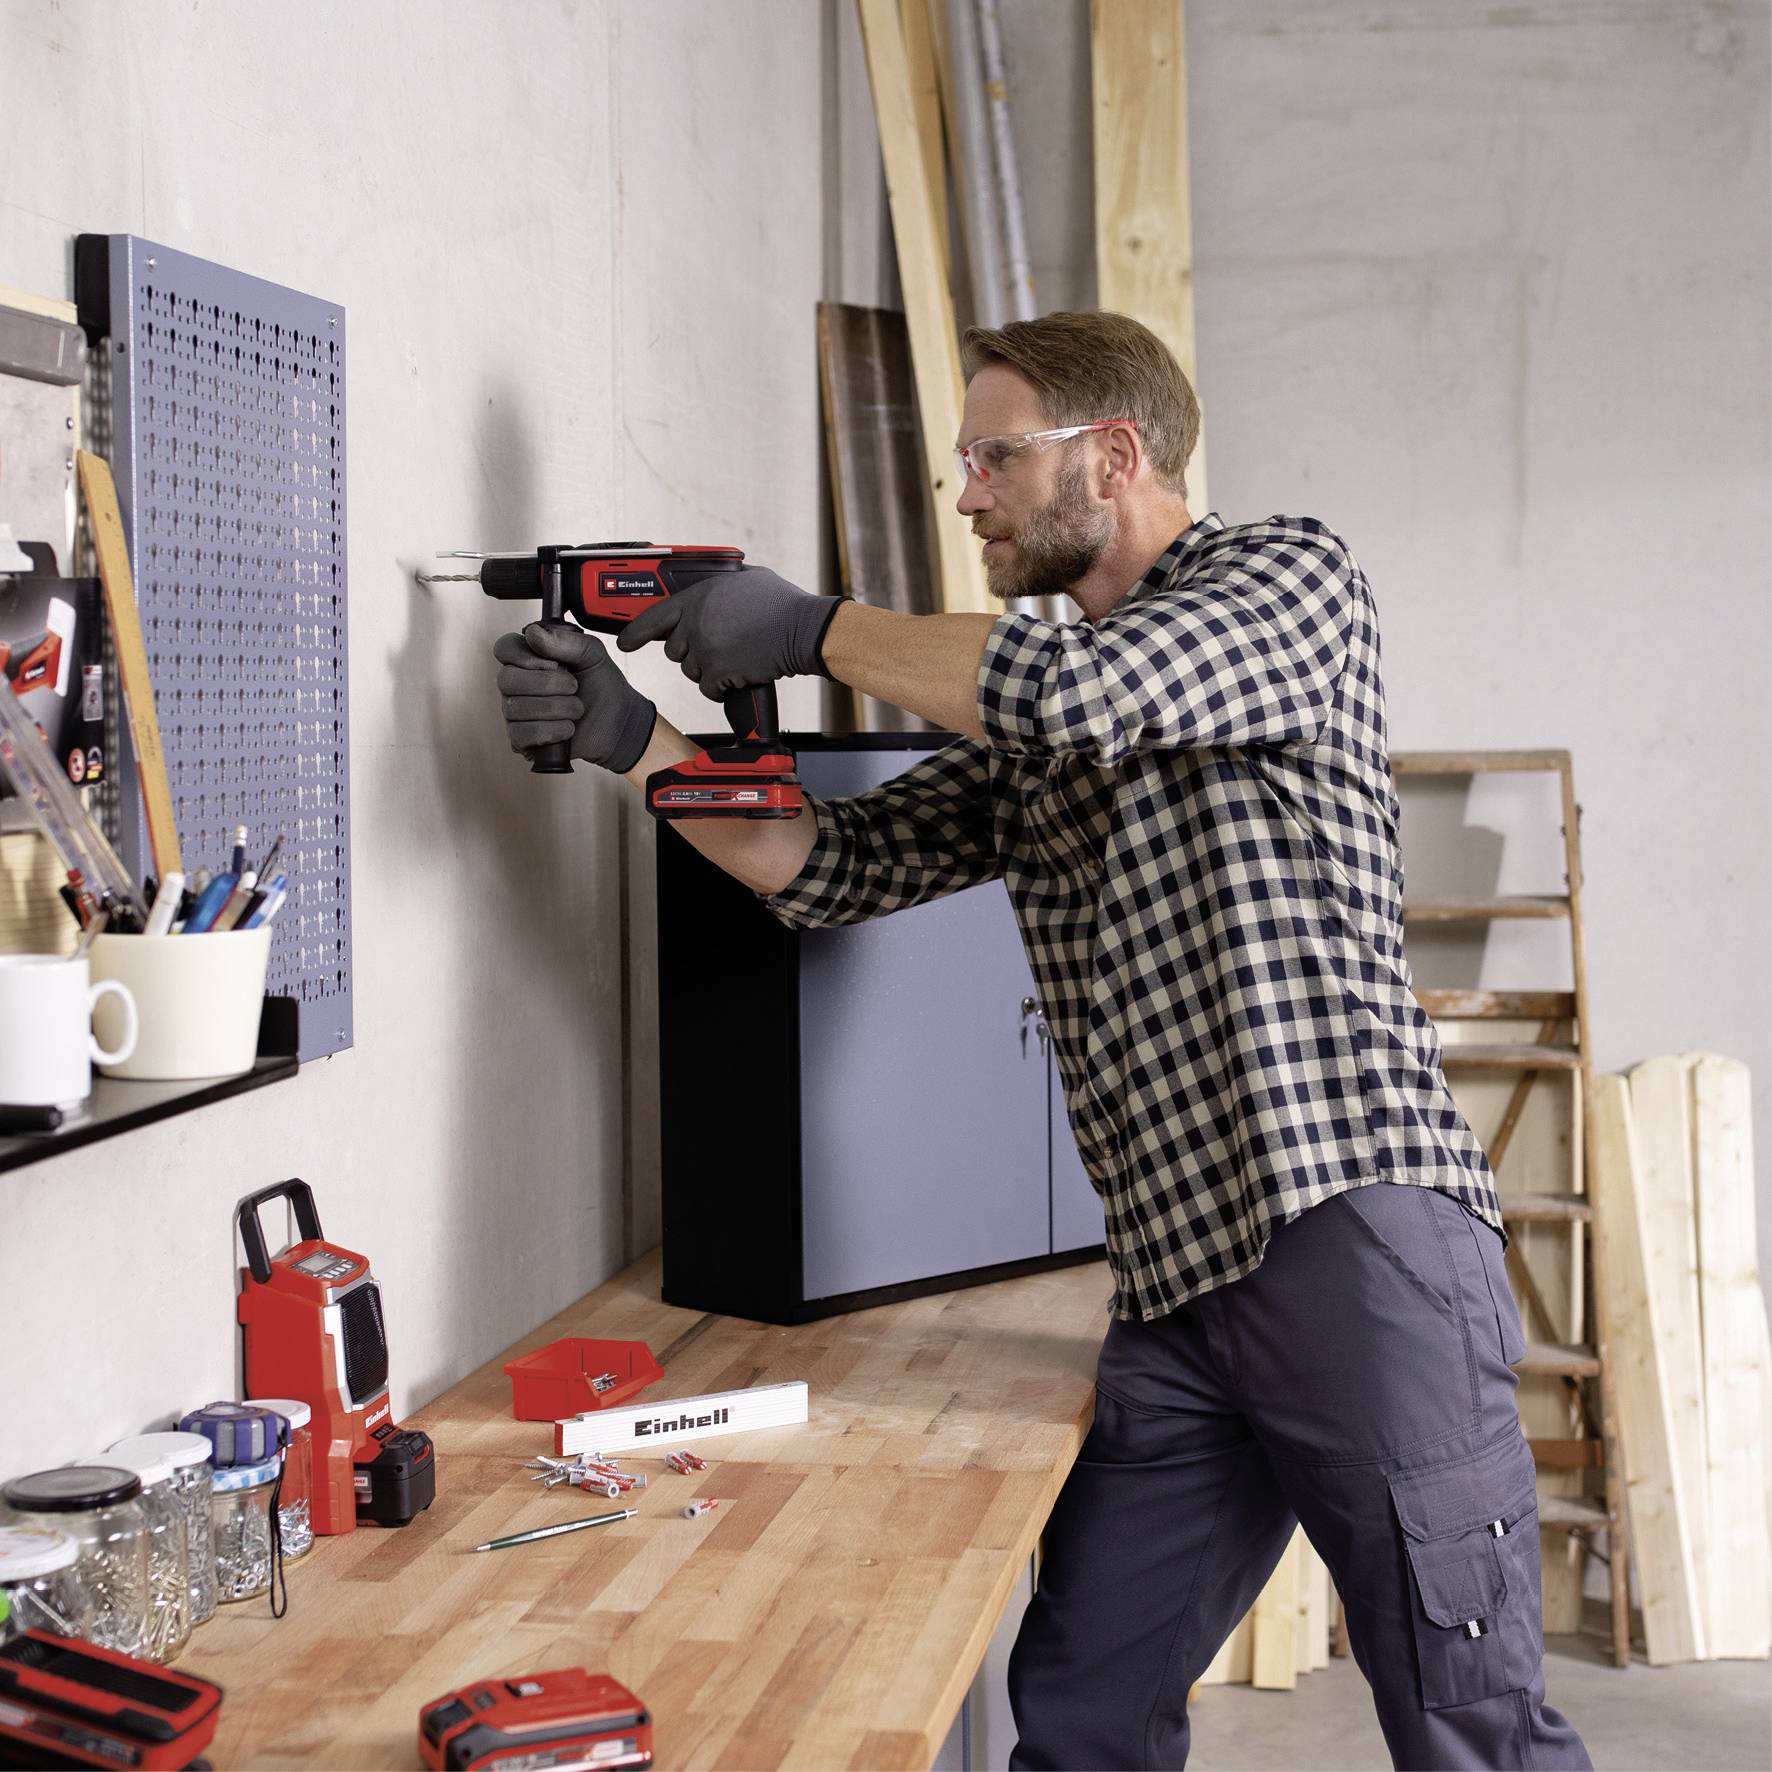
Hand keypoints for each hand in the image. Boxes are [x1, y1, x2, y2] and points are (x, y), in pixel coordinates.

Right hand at [493, 623, 656, 772]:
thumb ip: (566, 641)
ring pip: (515, 708)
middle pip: (507, 679)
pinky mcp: (522, 740)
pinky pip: (521, 734)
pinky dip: (551, 730)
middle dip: (547, 684)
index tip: (553, 663)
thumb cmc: (602, 688)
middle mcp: (517, 686)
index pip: (504, 648)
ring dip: (556, 708)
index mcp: (528, 660)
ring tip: (576, 709)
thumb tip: (533, 633)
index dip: (524, 655)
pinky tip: (568, 729)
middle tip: (573, 687)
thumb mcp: (592, 654)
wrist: (619, 724)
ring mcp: (516, 714)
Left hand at [616, 566, 843, 699]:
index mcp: (699, 596)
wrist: (802, 630)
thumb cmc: (782, 604)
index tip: (626, 642)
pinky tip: (737, 675)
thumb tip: (719, 584)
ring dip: (708, 670)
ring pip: (691, 671)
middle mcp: (696, 622)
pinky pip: (707, 689)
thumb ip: (722, 583)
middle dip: (690, 652)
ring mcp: (705, 649)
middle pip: (674, 650)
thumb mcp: (747, 578)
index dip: (636, 632)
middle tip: (715, 648)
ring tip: (734, 657)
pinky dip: (721, 687)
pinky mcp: (718, 672)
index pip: (654, 616)